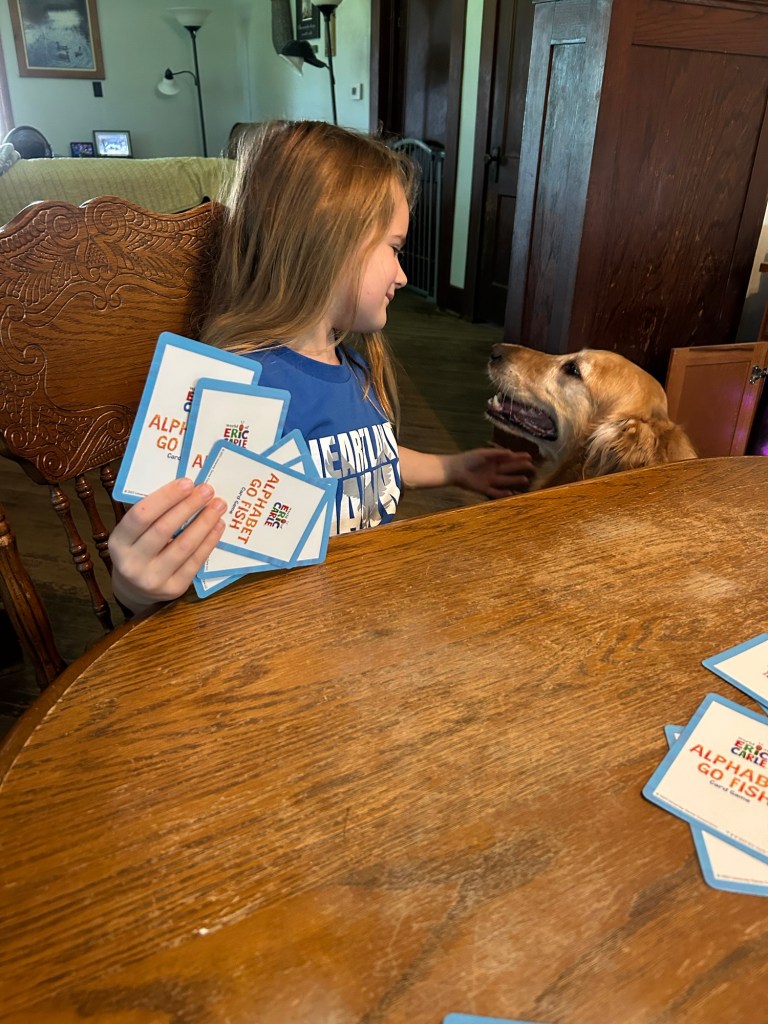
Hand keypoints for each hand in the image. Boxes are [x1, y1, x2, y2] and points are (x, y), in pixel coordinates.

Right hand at [109, 477, 226, 613]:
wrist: (135, 590)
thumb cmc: (137, 549)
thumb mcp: (132, 533)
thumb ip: (152, 514)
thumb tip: (186, 488)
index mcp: (118, 542)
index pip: (141, 515)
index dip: (166, 497)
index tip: (187, 482)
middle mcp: (132, 563)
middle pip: (164, 529)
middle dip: (189, 506)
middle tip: (207, 490)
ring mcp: (153, 579)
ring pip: (184, 546)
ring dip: (204, 522)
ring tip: (218, 505)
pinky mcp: (174, 589)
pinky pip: (195, 561)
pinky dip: (209, 541)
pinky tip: (218, 525)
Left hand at [447, 447, 533, 497]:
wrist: (455, 470)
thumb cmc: (468, 459)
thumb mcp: (483, 454)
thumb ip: (496, 453)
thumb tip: (510, 452)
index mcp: (492, 460)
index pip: (508, 458)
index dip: (519, 457)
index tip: (529, 456)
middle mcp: (493, 470)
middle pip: (509, 469)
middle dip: (520, 468)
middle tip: (532, 468)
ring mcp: (489, 480)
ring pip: (505, 480)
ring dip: (515, 480)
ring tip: (526, 480)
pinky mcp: (483, 489)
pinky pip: (495, 492)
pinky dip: (502, 493)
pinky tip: (511, 493)